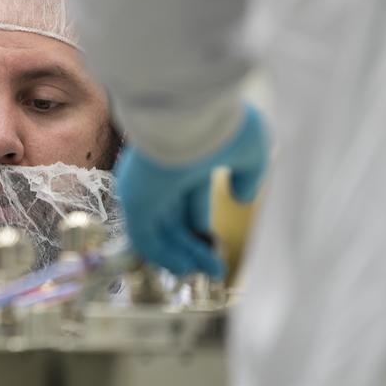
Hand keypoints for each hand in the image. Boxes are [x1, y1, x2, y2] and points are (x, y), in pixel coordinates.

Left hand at [115, 103, 268, 276]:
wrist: (194, 111)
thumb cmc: (222, 124)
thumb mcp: (250, 150)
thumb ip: (249, 174)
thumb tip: (243, 196)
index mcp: (186, 159)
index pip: (190, 198)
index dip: (201, 224)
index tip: (216, 246)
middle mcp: (162, 173)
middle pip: (173, 217)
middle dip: (193, 245)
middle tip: (213, 268)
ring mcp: (146, 185)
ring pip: (160, 229)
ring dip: (181, 255)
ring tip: (203, 273)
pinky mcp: (134, 197)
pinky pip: (145, 235)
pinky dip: (162, 255)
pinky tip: (183, 268)